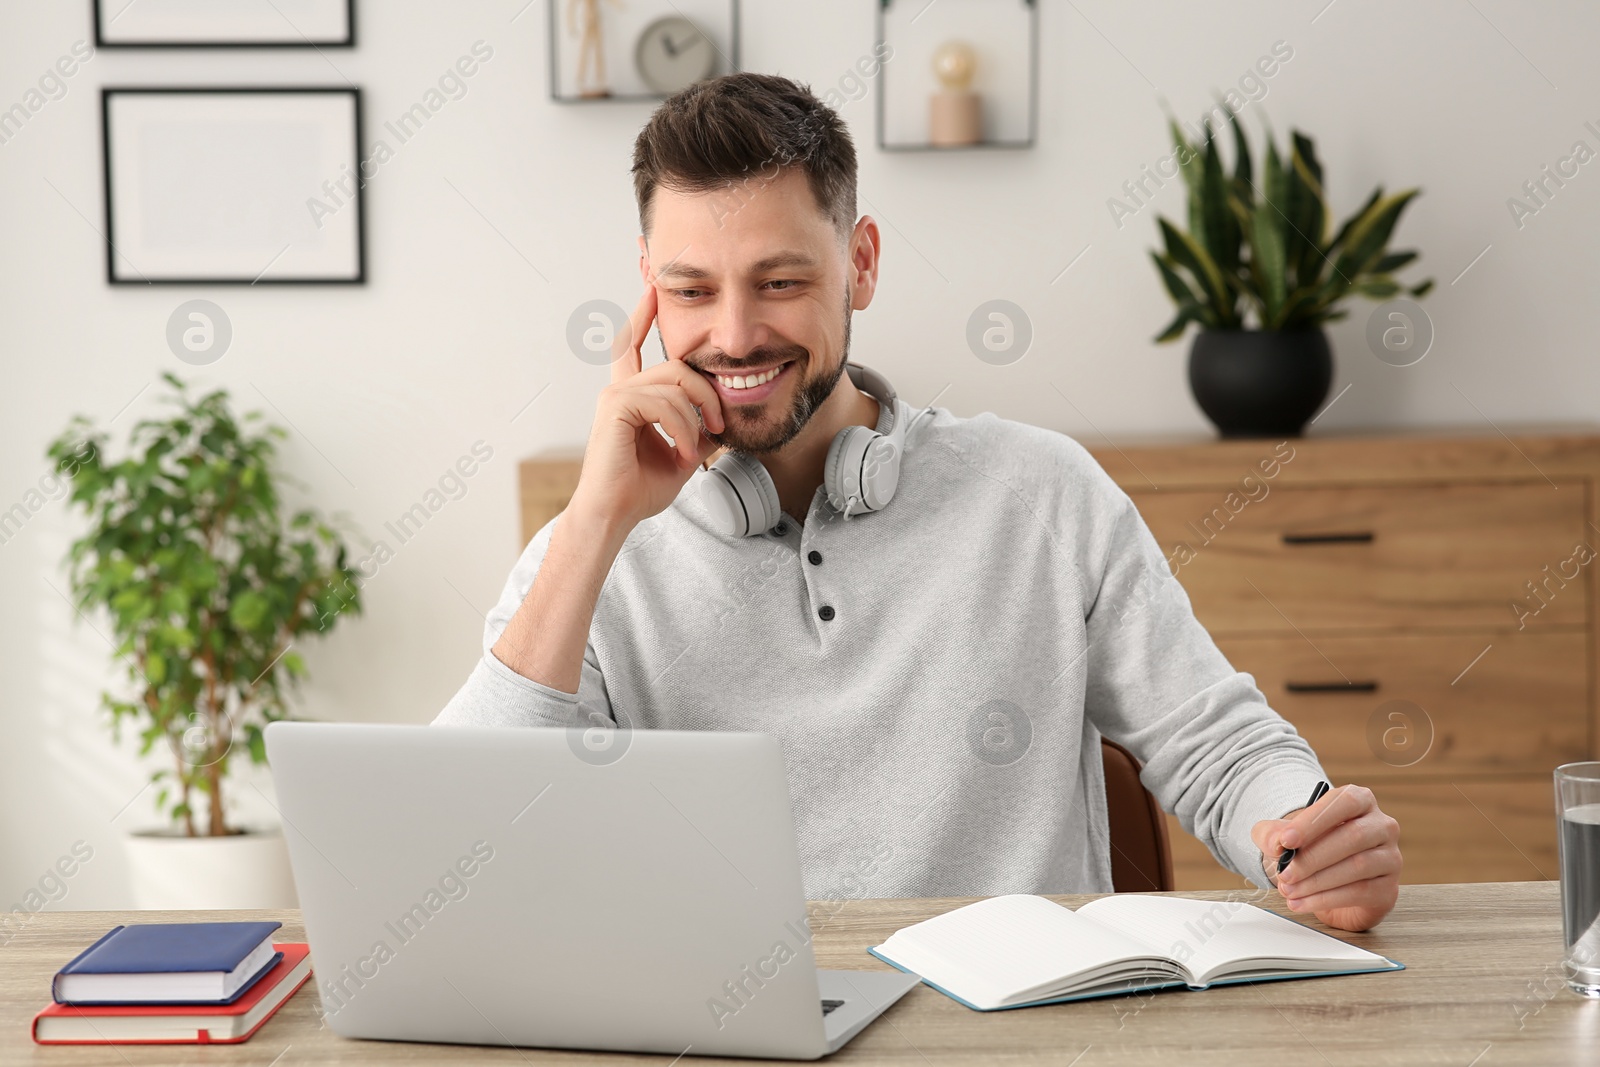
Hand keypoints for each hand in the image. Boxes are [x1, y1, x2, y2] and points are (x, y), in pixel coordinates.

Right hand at [567, 278, 725, 530]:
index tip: (654, 290)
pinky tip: (683, 452)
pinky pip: (664, 403)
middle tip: (719, 425)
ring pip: (674, 383)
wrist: (614, 514)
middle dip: (705, 391)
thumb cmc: (639, 490)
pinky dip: (683, 428)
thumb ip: (699, 432)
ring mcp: (615, 396)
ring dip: (696, 418)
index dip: (644, 316)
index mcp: (631, 397)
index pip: (634, 346)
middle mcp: (620, 390)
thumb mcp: (682, 455)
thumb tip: (720, 422)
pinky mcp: (616, 407)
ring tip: (696, 449)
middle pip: (675, 366)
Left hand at [1250, 784, 1400, 931]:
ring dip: (1317, 881)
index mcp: (1360, 801)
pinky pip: (1360, 892)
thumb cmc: (1310, 848)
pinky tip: (1302, 902)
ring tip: (1289, 889)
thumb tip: (1277, 844)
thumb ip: (1272, 834)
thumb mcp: (1283, 836)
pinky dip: (1325, 899)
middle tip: (1285, 872)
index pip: (1344, 802)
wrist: (1328, 883)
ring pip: (1358, 866)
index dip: (1314, 821)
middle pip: (1353, 836)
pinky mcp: (1388, 888)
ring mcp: (1390, 858)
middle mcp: (1382, 826)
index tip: (1287, 840)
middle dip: (1313, 857)